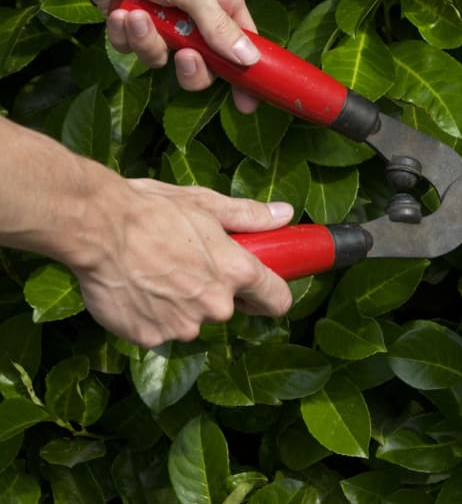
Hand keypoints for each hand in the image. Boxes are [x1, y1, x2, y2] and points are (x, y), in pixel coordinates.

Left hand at [63, 0, 259, 111]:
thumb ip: (218, 26)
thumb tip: (249, 58)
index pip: (243, 42)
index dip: (246, 73)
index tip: (247, 102)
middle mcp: (194, 10)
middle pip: (205, 62)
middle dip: (191, 65)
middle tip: (183, 55)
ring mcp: (162, 18)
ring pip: (165, 58)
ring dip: (149, 42)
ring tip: (136, 16)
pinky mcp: (131, 22)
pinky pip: (134, 47)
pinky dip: (125, 34)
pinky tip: (118, 10)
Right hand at [69, 178, 294, 348]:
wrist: (96, 228)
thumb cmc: (151, 211)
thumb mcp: (206, 204)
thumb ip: (249, 216)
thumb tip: (284, 215)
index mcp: (237, 272)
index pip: (277, 300)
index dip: (271, 294)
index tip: (260, 289)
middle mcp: (216, 305)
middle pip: (228, 309)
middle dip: (213, 292)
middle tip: (186, 265)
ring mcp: (183, 325)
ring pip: (191, 321)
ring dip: (179, 306)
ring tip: (154, 274)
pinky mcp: (150, 339)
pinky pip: (159, 331)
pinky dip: (151, 316)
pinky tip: (137, 289)